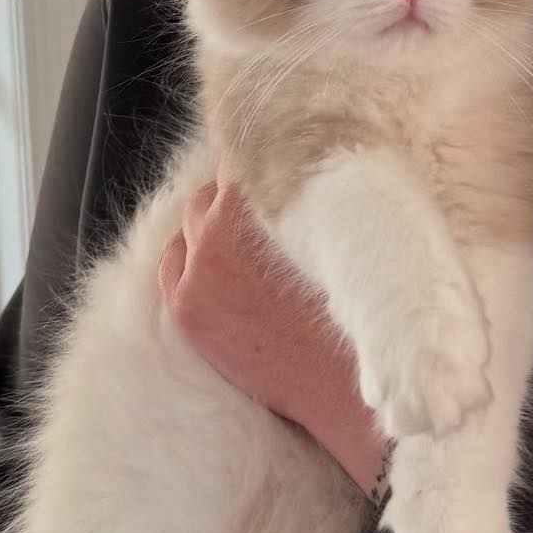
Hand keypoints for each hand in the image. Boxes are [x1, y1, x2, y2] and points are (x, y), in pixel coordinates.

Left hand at [158, 169, 386, 496]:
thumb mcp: (347, 221)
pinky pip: (172, 261)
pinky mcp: (187, 306)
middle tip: (269, 209)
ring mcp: (199, 266)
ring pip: (193, 217)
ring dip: (215, 222)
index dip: (266, 155)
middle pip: (217, 183)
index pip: (247, 150)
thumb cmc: (361, 298)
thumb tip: (313, 157)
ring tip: (248, 242)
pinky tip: (218, 267)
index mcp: (263, 194)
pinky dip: (191, 257)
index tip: (277, 161)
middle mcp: (221, 222)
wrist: (345, 382)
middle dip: (241, 192)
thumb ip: (319, 183)